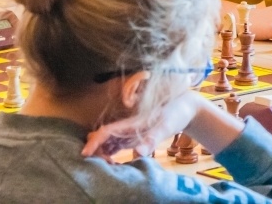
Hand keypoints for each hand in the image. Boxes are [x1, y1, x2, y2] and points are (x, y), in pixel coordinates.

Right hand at [82, 90, 204, 157]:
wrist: (186, 106)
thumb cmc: (176, 113)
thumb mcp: (166, 126)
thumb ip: (152, 139)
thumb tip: (139, 153)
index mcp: (132, 123)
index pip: (107, 131)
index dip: (95, 141)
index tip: (84, 153)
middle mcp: (129, 126)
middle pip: (105, 137)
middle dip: (96, 149)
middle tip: (95, 164)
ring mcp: (132, 131)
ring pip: (110, 141)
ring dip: (102, 152)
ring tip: (102, 165)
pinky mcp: (137, 135)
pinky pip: (119, 144)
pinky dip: (111, 152)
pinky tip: (111, 161)